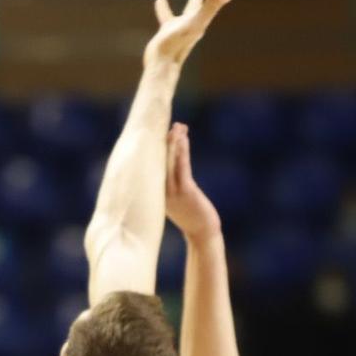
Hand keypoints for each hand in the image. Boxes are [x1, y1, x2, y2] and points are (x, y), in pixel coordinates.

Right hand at [144, 0, 247, 69]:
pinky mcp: (169, 31)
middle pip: (213, 1)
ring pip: (193, 8)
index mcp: (204, 16)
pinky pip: (169, 15)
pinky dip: (166, 8)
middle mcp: (197, 21)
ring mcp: (184, 26)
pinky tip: (161, 1)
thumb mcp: (194, 23)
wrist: (163, 66)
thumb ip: (209, 8)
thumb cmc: (177, 44)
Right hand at [164, 123, 219, 240]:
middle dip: (162, 141)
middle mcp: (161, 190)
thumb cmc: (191, 216)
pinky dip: (181, 151)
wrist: (202, 233)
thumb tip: (168, 169)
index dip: (155, 148)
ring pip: (170, 161)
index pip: (153, 166)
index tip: (156, 133)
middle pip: (160, 160)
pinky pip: (182, 167)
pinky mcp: (186, 191)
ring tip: (176, 126)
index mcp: (156, 191)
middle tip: (164, 122)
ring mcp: (173, 191)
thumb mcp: (175, 199)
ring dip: (173, 142)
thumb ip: (169, 184)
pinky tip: (182, 138)